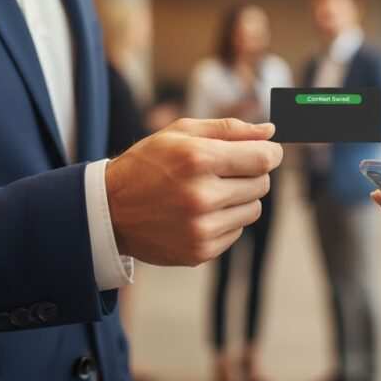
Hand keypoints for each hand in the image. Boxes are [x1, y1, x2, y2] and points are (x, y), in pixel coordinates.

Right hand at [106, 118, 282, 266]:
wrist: (109, 210)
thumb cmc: (149, 162)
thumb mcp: (182, 132)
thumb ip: (230, 129)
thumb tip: (272, 131)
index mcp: (198, 159)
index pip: (263, 159)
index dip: (270, 153)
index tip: (265, 151)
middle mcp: (201, 196)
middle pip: (261, 184)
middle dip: (250, 173)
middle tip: (222, 170)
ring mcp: (201, 228)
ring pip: (253, 209)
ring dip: (240, 198)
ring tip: (209, 191)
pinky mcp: (200, 251)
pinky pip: (237, 231)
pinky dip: (226, 220)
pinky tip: (199, 212)